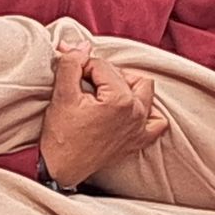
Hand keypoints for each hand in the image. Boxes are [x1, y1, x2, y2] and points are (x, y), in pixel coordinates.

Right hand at [38, 46, 165, 189]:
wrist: (59, 169)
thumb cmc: (60, 135)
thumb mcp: (62, 94)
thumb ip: (72, 63)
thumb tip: (81, 45)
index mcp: (121, 100)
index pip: (102, 66)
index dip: (81, 64)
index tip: (68, 70)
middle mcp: (137, 113)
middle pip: (124, 75)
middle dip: (102, 73)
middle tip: (81, 82)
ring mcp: (140, 128)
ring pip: (144, 91)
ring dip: (127, 86)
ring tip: (104, 90)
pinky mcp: (137, 141)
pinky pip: (156, 122)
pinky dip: (147, 113)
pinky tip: (130, 110)